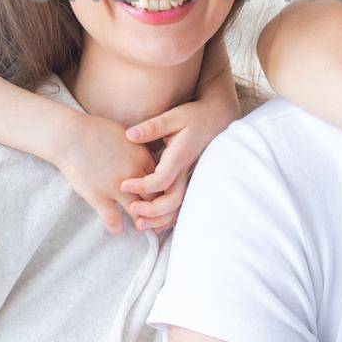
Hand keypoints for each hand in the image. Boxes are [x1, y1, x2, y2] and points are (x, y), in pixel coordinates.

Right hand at [52, 111, 157, 234]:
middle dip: (157, 208)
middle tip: (157, 217)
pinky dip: (116, 227)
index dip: (162, 190)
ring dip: (141, 222)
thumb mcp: (126, 134)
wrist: (70, 135)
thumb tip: (144, 156)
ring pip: (138, 211)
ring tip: (142, 228)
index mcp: (142, 158)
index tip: (160, 197)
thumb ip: (138, 148)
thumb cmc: (95, 130)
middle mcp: (134, 174)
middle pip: (155, 198)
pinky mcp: (98, 196)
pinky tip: (117, 229)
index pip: (162, 180)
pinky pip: (112, 219)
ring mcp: (116, 187)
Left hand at [119, 84, 239, 231]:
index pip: (162, 179)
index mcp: (180, 156)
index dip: (142, 185)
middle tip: (130, 208)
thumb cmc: (194, 117)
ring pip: (179, 207)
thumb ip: (152, 127)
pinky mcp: (193, 182)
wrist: (218, 119)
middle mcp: (188, 172)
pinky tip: (155, 224)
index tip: (123, 184)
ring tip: (139, 224)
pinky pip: (183, 205)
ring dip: (160, 219)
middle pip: (172, 200)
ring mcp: (192, 179)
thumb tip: (130, 135)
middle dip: (151, 210)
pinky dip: (170, 218)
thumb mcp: (173, 117)